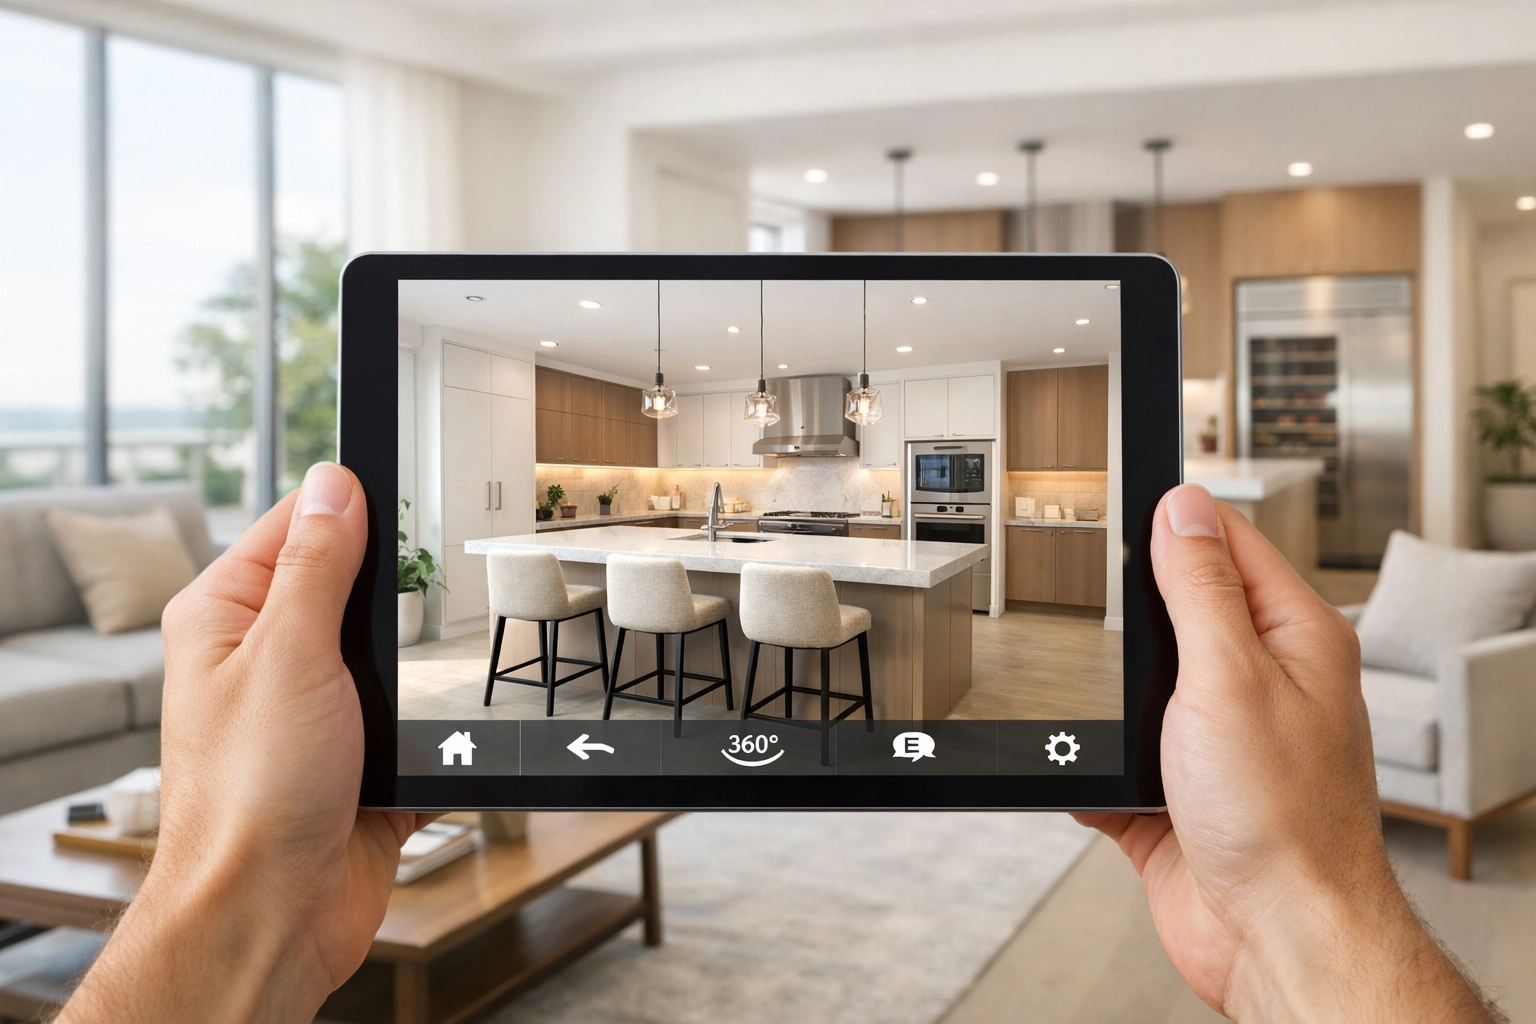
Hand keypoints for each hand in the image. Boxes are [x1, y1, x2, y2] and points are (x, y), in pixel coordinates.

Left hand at [62, 463, 433, 1022]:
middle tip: (430, 599)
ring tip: (429, 679)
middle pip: (352, 590)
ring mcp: (315, 713)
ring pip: (392, 658)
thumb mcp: (289, 653)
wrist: (273, 915)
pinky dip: (437, 731)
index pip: (296, 528)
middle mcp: (266, 660)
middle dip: (400, 598)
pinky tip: (445, 734)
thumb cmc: (252, 795)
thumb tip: (336, 486)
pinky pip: (415, 726)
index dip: (351, 510)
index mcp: (228, 619)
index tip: (407, 502)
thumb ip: (318, 565)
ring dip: (420, 671)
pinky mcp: (358, 763)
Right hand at [1075, 484, 1496, 1021]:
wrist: (1273, 938)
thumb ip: (1201, 588)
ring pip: (1140, 691)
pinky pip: (1116, 764)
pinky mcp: (1178, 798)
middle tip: (1085, 597)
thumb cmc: (1281, 818)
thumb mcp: (1229, 674)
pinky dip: (1092, 769)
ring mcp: (1216, 743)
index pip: (1231, 546)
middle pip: (1178, 613)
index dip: (1178, 519)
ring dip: (1104, 700)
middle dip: (1126, 614)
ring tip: (1079, 691)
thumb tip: (1183, 508)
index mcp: (1292, 640)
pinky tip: (1082, 770)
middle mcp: (1259, 685)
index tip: (1127, 497)